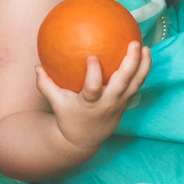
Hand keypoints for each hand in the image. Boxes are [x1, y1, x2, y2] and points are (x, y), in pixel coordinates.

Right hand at [34, 40, 150, 157]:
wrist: (85, 140)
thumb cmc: (69, 117)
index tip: (92, 57)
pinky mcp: (126, 103)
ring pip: (135, 83)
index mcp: (90, 103)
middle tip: (133, 44)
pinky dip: (143, 70)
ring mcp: (119, 103)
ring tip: (147, 47)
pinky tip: (145, 54)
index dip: (94, 74)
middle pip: (123, 83)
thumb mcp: (56, 103)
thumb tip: (37, 66)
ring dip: (143, 65)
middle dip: (130, 64)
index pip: (94, 89)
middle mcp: (108, 103)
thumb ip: (46, 85)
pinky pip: (137, 84)